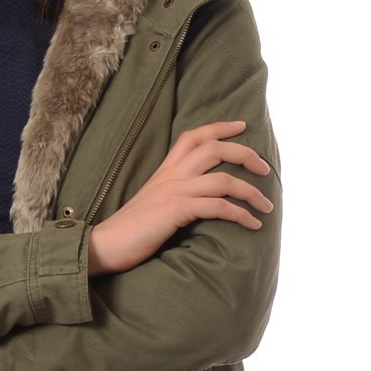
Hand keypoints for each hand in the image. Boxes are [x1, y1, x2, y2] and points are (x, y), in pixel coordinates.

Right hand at [87, 121, 273, 276]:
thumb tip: (197, 199)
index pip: (194, 136)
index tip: (242, 126)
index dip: (220, 127)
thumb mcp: (152, 203)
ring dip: (252, 192)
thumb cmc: (129, 230)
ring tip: (267, 206)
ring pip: (224, 179)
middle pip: (215, 148)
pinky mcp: (176, 210)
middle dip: (246, 155)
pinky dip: (241, 214)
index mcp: (165, 170)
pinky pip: (218, 207)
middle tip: (265, 169)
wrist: (104, 245)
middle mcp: (171, 175)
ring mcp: (174, 191)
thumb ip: (172, 193)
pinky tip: (252, 225)